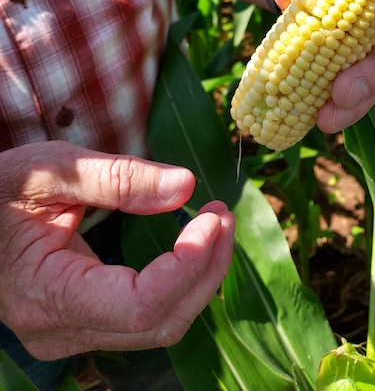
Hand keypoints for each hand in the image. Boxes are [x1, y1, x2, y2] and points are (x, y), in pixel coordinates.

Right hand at [0, 141, 234, 359]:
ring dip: (198, 277)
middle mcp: (58, 331)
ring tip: (216, 225)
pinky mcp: (82, 324)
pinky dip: (178, 284)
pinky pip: (145, 318)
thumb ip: (119, 178)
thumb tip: (186, 186)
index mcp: (47, 294)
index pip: (140, 304)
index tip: (214, 217)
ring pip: (157, 327)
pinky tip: (192, 247)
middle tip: (224, 214)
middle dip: (205, 269)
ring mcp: (69, 334)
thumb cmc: (4, 188)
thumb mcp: (55, 169)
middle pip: (159, 322)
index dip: (188, 264)